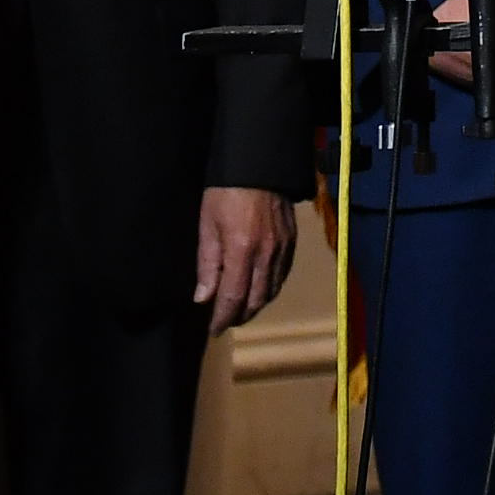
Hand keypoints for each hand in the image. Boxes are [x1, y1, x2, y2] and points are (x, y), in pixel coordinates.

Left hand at [199, 184, 295, 325]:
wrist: (259, 164)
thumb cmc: (225, 192)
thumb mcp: (208, 224)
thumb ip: (207, 264)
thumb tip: (203, 298)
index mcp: (242, 251)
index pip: (233, 298)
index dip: (223, 318)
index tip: (213, 330)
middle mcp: (266, 255)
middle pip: (256, 300)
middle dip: (240, 316)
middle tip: (225, 322)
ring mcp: (282, 249)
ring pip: (271, 291)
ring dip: (256, 305)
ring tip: (240, 309)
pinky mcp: (292, 242)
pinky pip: (282, 275)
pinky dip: (270, 289)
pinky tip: (259, 289)